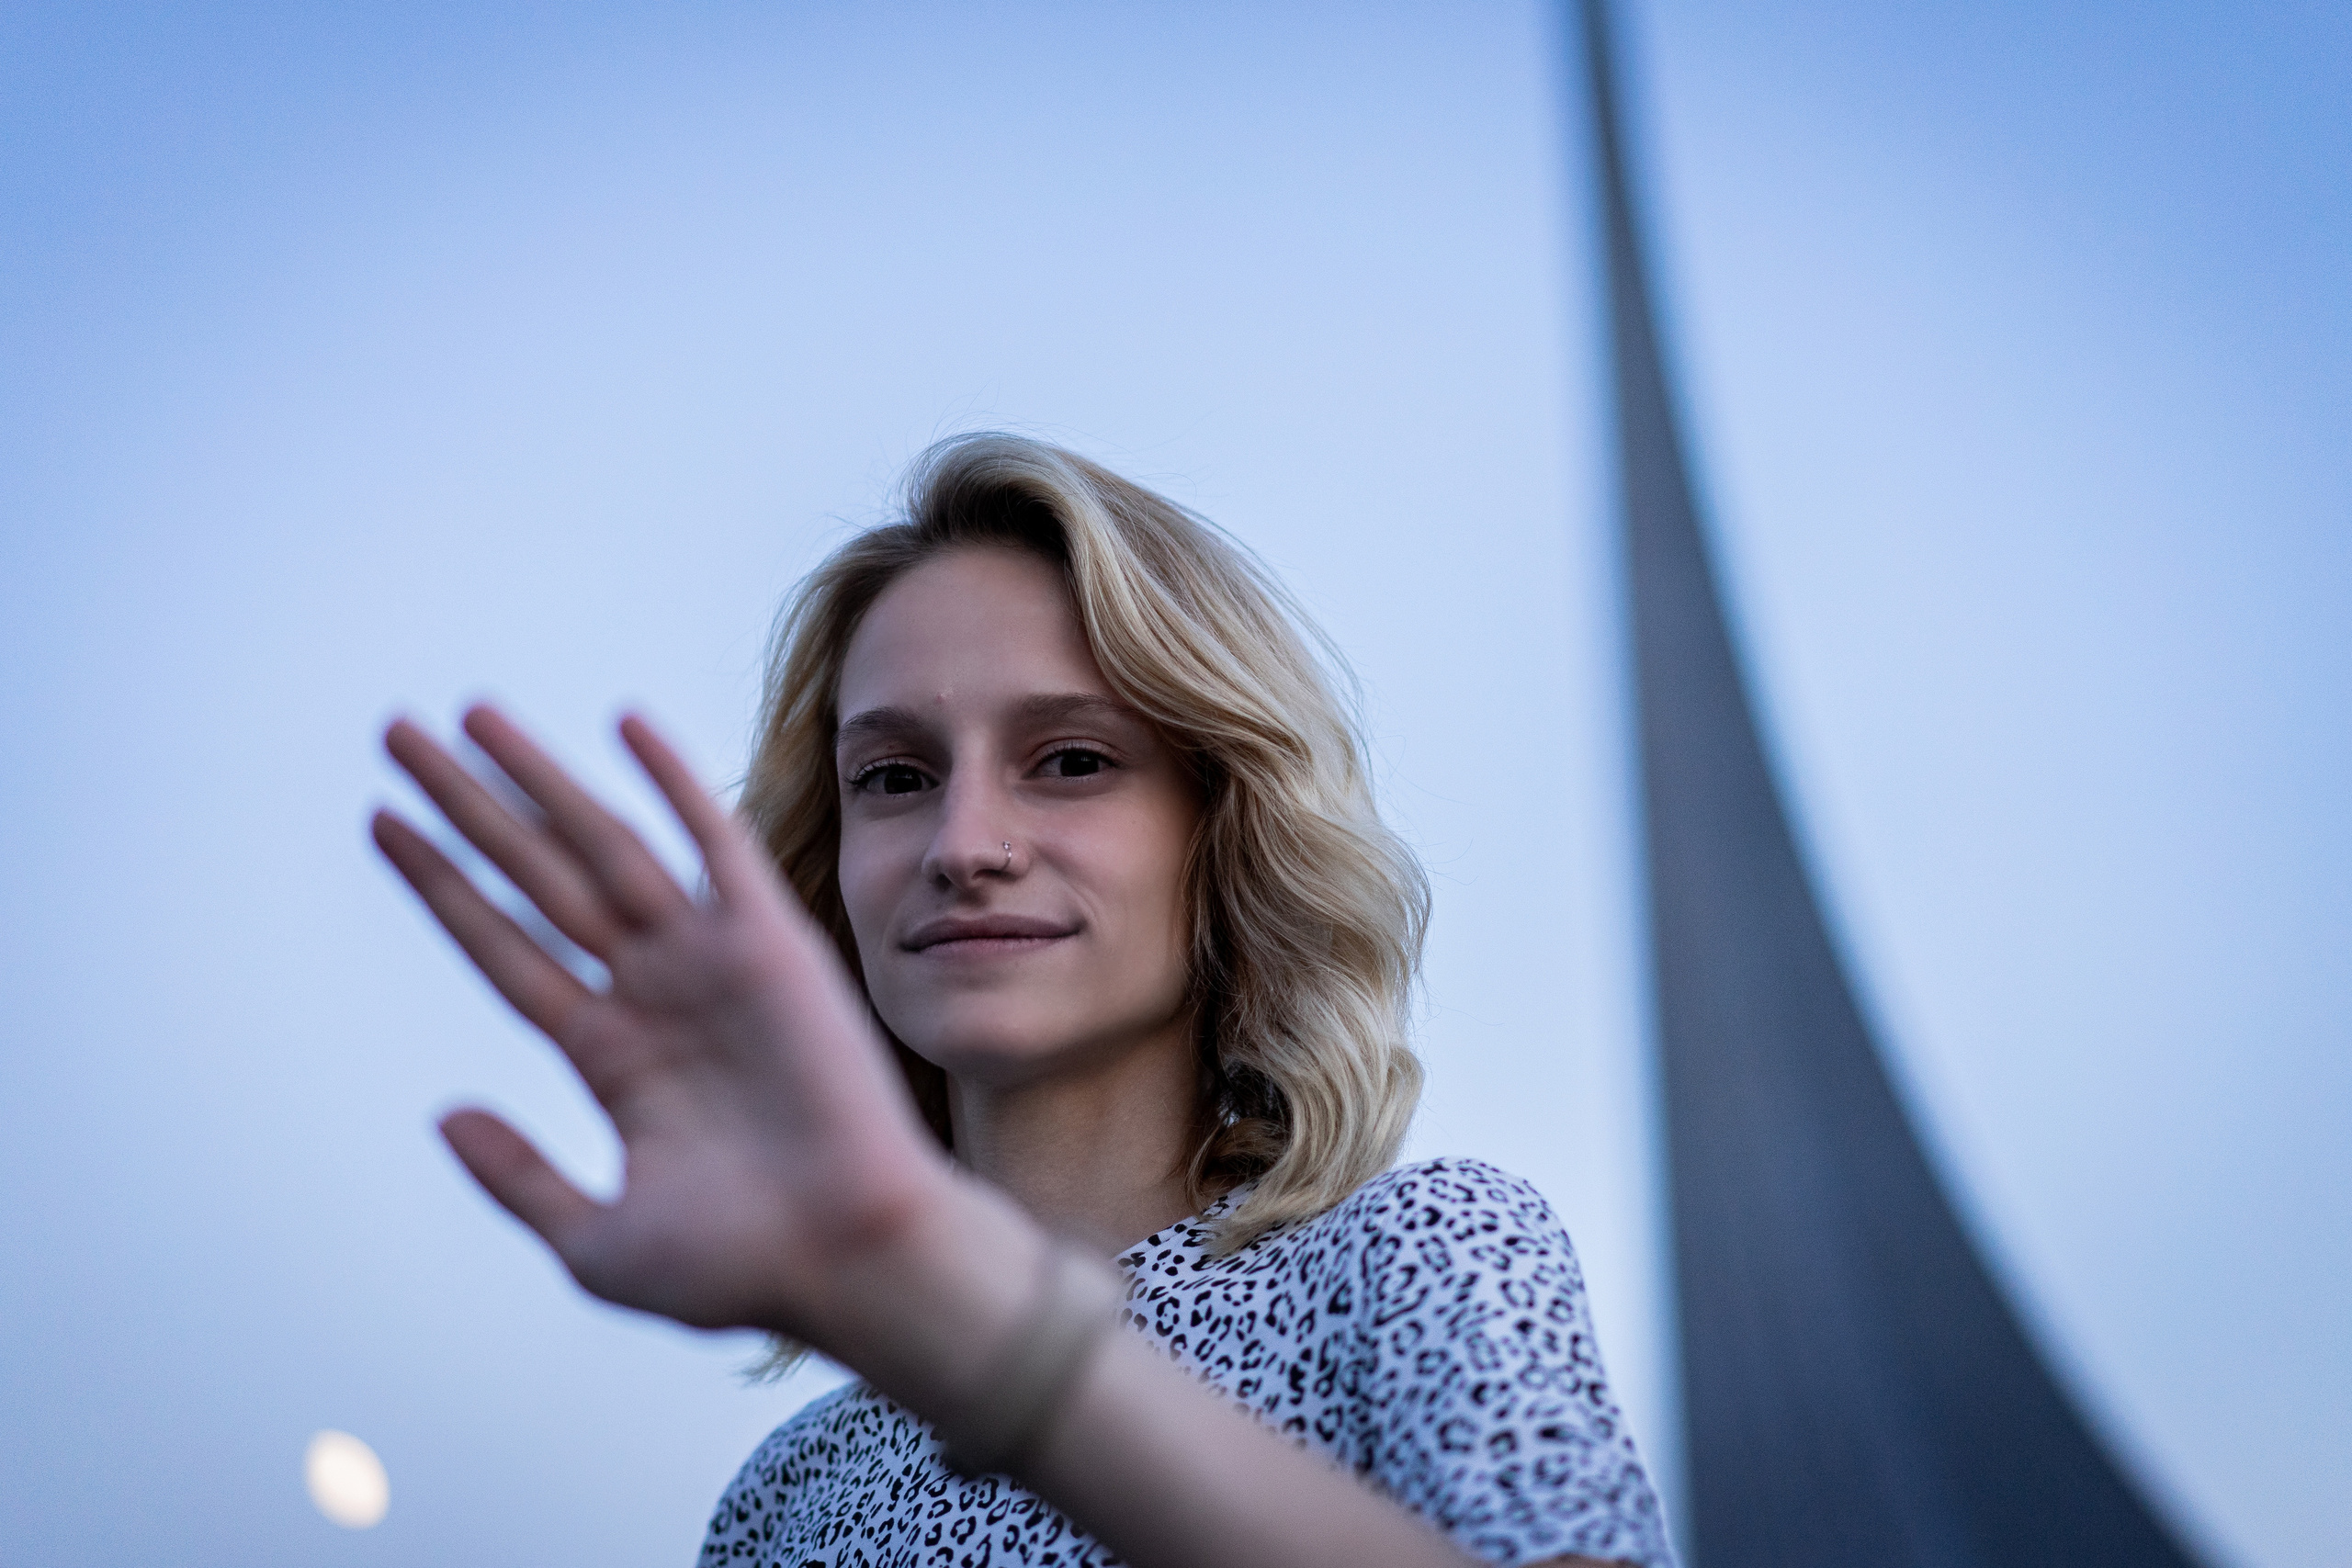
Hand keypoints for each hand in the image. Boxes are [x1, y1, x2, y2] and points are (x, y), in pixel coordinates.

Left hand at [373, 706, 950, 1340]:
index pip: (506, 948)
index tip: (383, 823)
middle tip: (397, 735)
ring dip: (538, 781)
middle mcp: (652, 993)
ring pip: (603, 847)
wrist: (849, 1257)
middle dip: (468, 808)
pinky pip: (715, 844)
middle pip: (537, 878)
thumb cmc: (741, 1267)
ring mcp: (708, 962)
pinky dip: (675, 783)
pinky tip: (623, 725)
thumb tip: (446, 1116)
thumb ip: (518, 1177)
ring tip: (467, 717)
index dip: (443, 886)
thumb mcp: (596, 1242)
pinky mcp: (770, 943)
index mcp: (610, 1056)